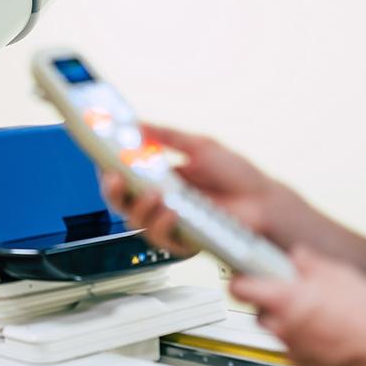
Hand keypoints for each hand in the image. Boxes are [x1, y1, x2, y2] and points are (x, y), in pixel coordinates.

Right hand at [101, 124, 283, 255]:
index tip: (101, 156)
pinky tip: (171, 211)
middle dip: (111, 189)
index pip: (123, 175)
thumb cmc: (237, 176)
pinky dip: (162, 224)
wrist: (264, 201)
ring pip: (134, 221)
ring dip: (139, 206)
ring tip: (153, 193)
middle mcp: (160, 201)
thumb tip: (137, 124)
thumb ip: (167, 135)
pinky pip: (160, 239)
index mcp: (160, 177)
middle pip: (120, 201)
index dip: (108, 168)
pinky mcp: (182, 241)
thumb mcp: (199, 145)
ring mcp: (169, 222)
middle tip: (114, 177)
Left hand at [231, 247, 365, 365]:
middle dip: (268, 300)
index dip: (240, 279)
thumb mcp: (339, 273)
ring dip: (286, 320)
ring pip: (275, 330)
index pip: (238, 288)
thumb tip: (297, 257)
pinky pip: (293, 346)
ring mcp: (292, 348)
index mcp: (284, 300)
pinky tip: (326, 331)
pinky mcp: (305, 365)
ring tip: (315, 312)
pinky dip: (302, 338)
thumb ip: (309, 262)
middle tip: (290, 291)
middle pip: (257, 310)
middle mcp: (282, 326)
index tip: (246, 273)